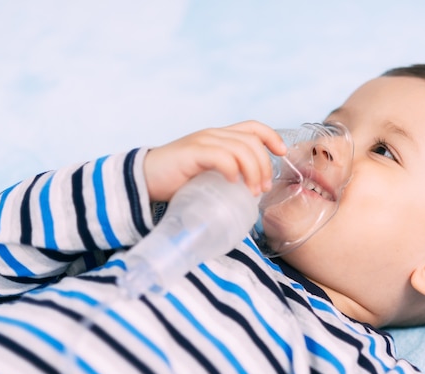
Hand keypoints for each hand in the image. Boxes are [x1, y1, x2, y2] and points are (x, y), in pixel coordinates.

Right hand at [143, 120, 286, 201]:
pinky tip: (233, 184)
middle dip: (264, 165)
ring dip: (253, 171)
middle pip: (252, 141)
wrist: (142, 181)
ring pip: (241, 148)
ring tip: (252, 191)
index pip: (253, 127)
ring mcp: (202, 142)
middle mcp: (213, 135)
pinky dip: (233, 170)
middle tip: (263, 189)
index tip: (282, 154)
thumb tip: (252, 195)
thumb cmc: (176, 182)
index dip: (272, 137)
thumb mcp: (207, 175)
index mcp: (219, 137)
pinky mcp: (192, 153)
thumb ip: (226, 176)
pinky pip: (222, 156)